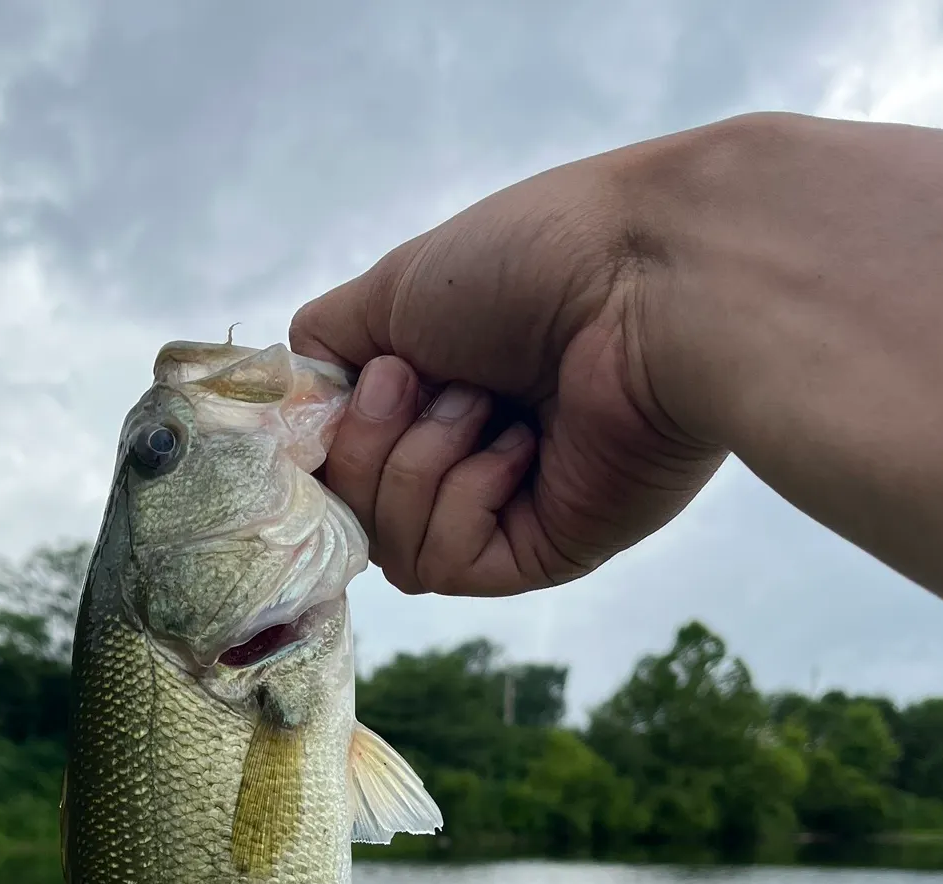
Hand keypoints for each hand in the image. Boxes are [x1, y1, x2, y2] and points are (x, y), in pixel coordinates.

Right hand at [289, 146, 724, 596]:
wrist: (644, 282)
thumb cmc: (531, 261)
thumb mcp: (393, 287)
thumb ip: (327, 350)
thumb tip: (298, 408)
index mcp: (435, 391)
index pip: (340, 457)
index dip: (327, 436)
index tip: (355, 381)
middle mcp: (466, 453)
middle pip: (352, 508)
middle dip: (368, 442)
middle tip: (418, 378)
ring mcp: (505, 507)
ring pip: (391, 546)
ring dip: (415, 464)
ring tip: (480, 403)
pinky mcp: (542, 552)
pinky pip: (447, 563)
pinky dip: (461, 500)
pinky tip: (516, 447)